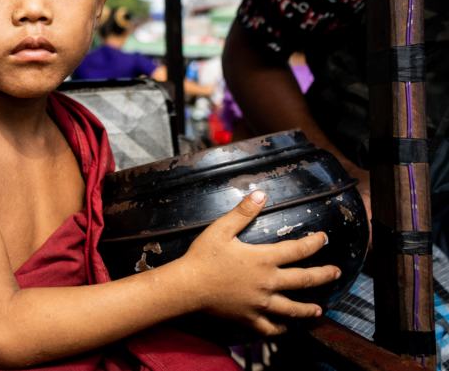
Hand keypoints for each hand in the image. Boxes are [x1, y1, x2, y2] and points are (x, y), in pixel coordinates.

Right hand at [180, 191, 340, 335]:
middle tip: (336, 273)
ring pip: (293, 309)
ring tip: (319, 310)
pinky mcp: (249, 318)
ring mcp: (260, 304)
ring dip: (309, 309)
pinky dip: (281, 329)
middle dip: (323, 275)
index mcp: (263, 260)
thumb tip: (260, 194)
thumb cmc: (202, 257)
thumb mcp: (220, 229)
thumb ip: (242, 212)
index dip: (314, 243)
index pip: (297, 250)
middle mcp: (268, 283)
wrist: (187, 287)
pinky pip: (271, 328)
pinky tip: (285, 327)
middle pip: (304, 280)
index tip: (323, 238)